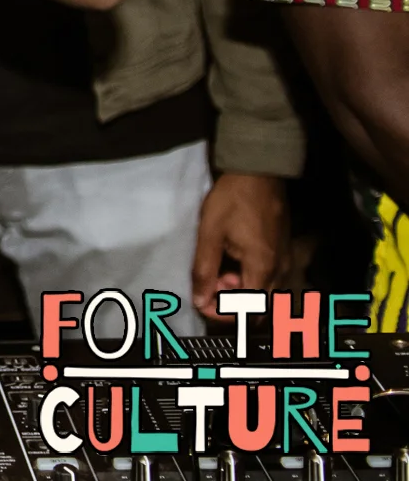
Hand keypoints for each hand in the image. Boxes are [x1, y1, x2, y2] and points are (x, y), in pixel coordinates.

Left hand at [192, 172, 287, 319]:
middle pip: (261, 305)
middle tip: (210, 284)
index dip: (225, 313)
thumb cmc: (232, 199)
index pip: (249, 309)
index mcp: (263, 267)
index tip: (203, 304)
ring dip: (241, 290)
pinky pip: (269, 277)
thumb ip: (204, 269)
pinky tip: (232, 261)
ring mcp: (285, 259)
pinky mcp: (283, 250)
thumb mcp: (210, 233)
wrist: (259, 171)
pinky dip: (249, 278)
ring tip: (219, 270)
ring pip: (265, 292)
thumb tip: (200, 299)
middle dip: (232, 303)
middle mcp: (281, 269)